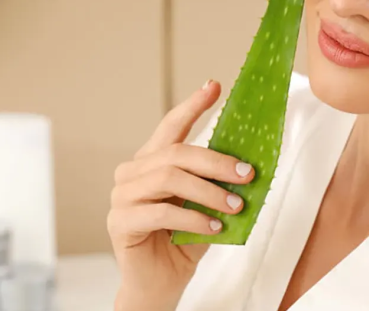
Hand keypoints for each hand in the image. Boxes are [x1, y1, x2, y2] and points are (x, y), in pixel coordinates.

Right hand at [107, 80, 254, 310]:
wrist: (160, 283)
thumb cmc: (183, 242)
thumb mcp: (205, 205)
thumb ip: (214, 183)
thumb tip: (248, 164)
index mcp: (152, 161)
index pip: (171, 126)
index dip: (193, 105)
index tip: (214, 86)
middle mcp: (133, 172)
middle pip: (176, 153)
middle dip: (216, 161)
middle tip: (247, 174)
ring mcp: (122, 195)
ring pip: (169, 178)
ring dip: (208, 191)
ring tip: (235, 206)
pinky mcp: (120, 221)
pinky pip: (161, 212)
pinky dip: (193, 218)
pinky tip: (214, 227)